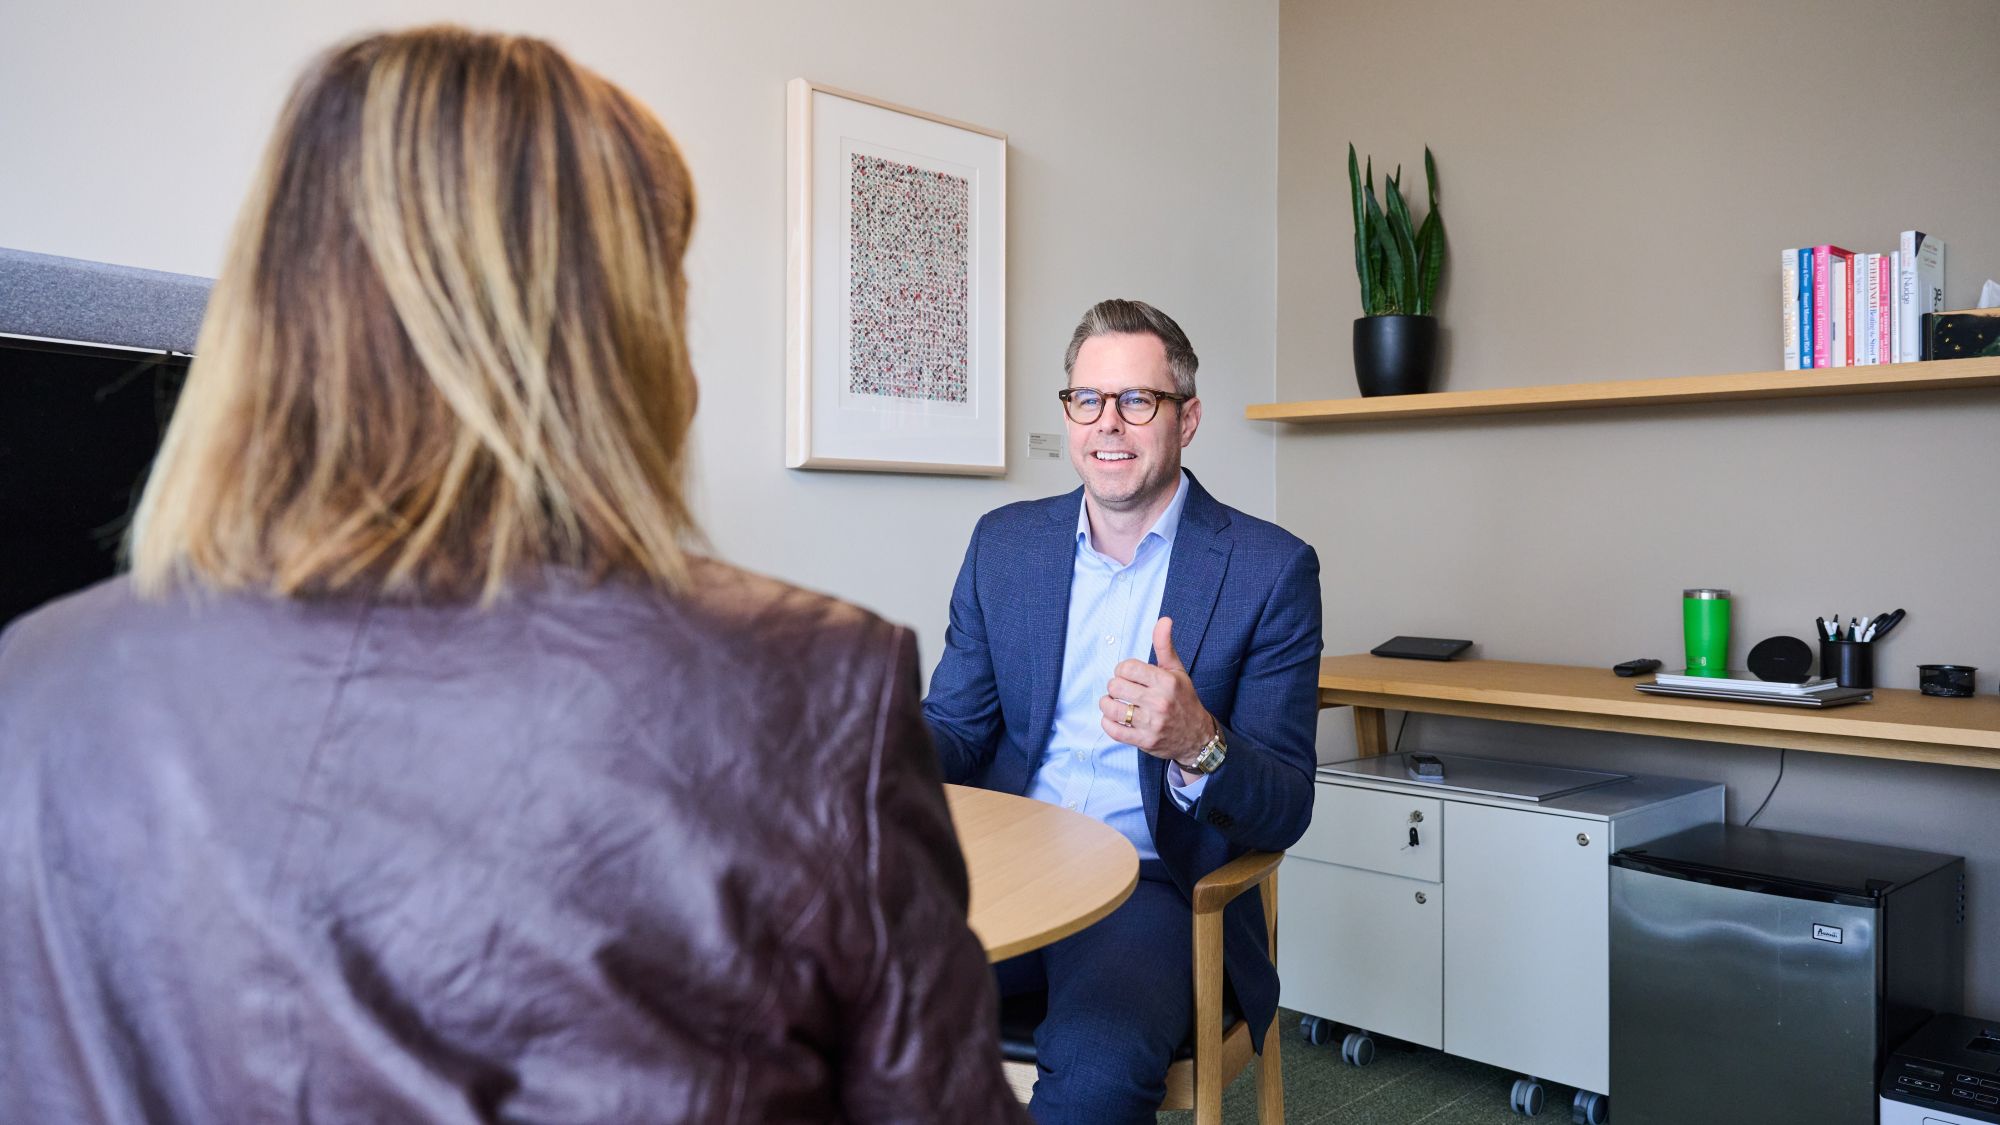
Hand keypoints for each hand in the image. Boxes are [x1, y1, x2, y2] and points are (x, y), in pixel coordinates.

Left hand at [1100, 617, 1214, 767]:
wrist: (1197, 736)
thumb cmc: (1184, 699)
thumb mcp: (1177, 671)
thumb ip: (1165, 645)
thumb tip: (1164, 619)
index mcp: (1166, 681)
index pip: (1127, 667)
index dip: (1122, 669)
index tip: (1128, 674)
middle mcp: (1159, 702)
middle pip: (1116, 686)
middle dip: (1115, 686)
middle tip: (1122, 690)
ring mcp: (1152, 723)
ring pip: (1111, 708)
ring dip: (1108, 704)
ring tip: (1115, 703)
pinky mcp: (1145, 741)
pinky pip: (1113, 730)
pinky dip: (1108, 723)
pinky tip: (1114, 718)